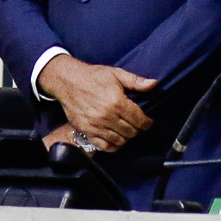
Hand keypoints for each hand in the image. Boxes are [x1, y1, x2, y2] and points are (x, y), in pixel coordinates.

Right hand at [37, 58, 156, 150]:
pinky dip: (113, 145)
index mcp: (117, 102)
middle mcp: (107, 116)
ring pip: (120, 140)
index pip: (140, 121)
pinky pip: (104, 146)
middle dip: (137, 129)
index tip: (147, 121)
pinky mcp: (86, 130)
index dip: (147, 123)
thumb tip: (154, 84)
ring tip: (126, 130)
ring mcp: (95, 125)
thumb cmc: (92, 76)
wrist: (67, 81)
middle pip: (131, 132)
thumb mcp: (116, 74)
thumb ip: (136, 81)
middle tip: (136, 124)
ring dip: (126, 137)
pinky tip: (115, 139)